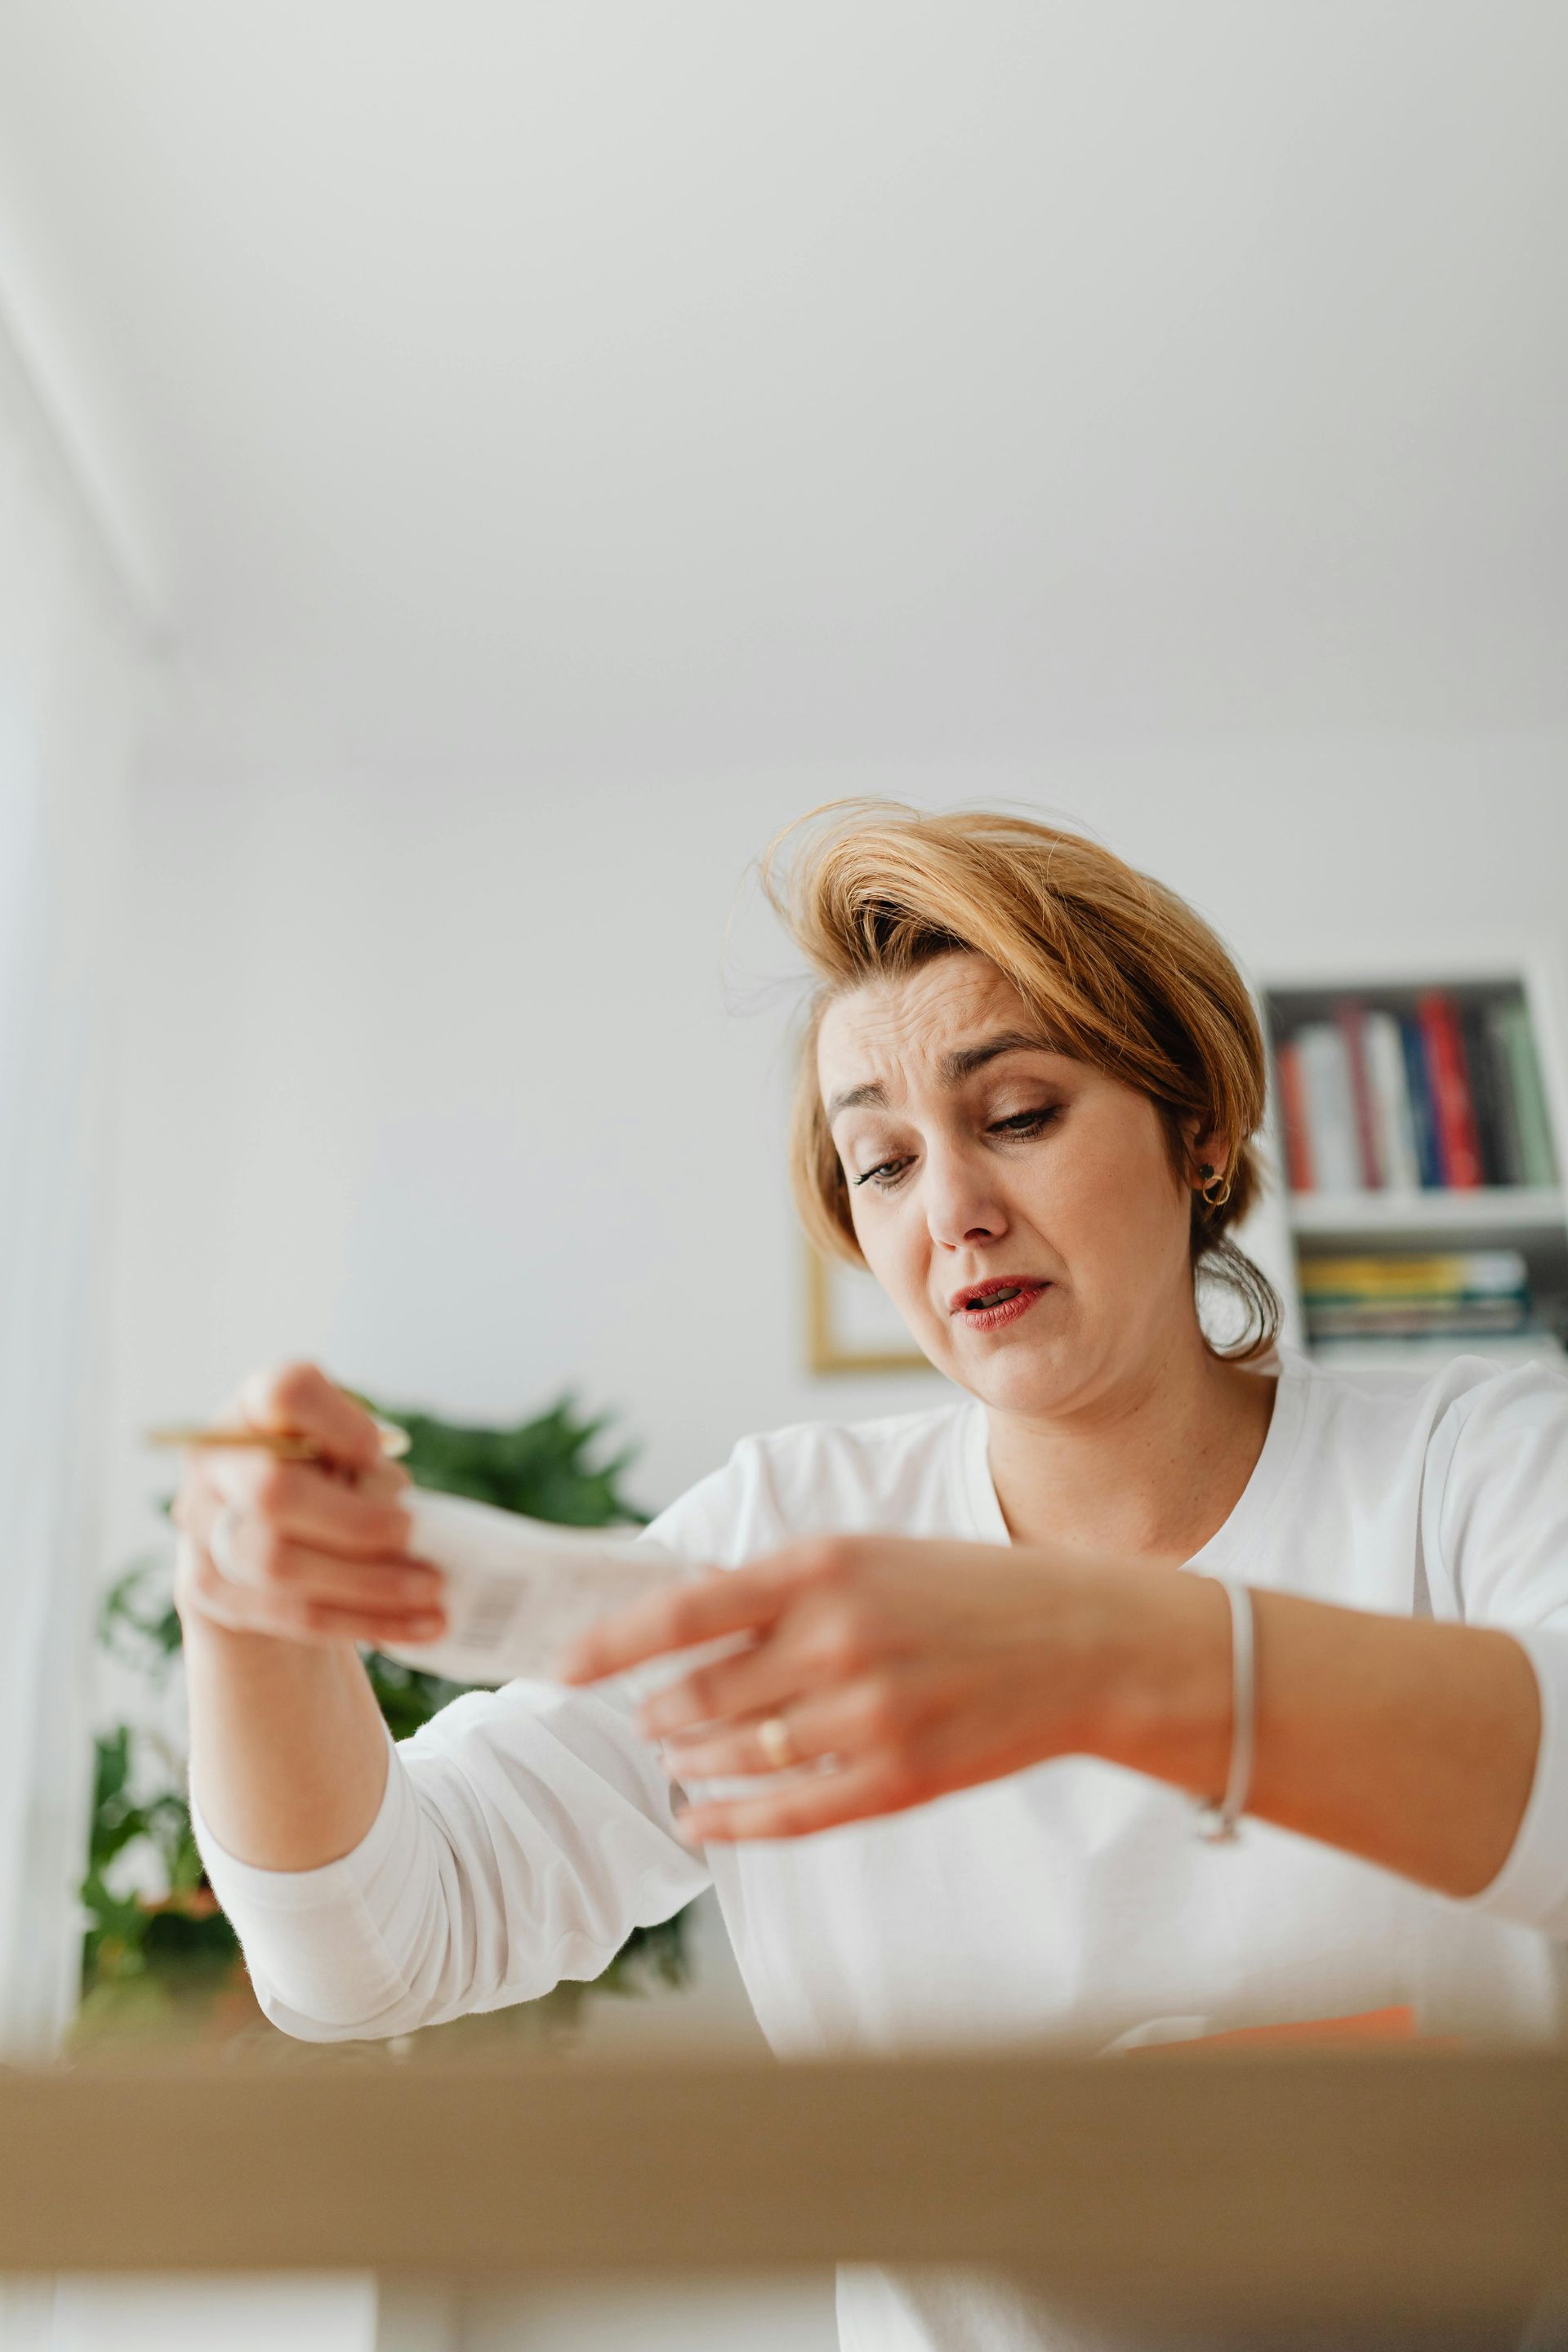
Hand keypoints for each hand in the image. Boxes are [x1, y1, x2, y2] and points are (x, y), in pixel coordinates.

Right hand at [172, 1361, 446, 1651]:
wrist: (261, 1537)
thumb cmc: (325, 1478)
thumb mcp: (343, 1450)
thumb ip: (366, 1465)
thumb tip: (412, 1518)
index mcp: (255, 1407)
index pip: (284, 1394)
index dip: (335, 1421)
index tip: (375, 1450)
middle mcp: (215, 1462)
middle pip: (273, 1493)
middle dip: (355, 1523)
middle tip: (411, 1533)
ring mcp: (200, 1528)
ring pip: (280, 1565)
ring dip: (368, 1583)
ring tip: (433, 1590)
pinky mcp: (210, 1590)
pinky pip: (292, 1615)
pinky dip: (366, 1621)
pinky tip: (421, 1625)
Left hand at [559, 1534, 1216, 1841]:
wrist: (1088, 1644)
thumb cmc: (971, 1593)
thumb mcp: (872, 1556)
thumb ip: (780, 1589)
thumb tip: (683, 1620)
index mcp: (822, 1567)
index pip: (679, 1611)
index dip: (607, 1647)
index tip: (561, 1669)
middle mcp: (835, 1638)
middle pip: (697, 1694)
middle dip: (657, 1711)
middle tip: (643, 1717)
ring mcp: (866, 1715)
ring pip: (733, 1755)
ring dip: (689, 1761)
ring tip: (676, 1758)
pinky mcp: (897, 1779)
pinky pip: (784, 1814)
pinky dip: (729, 1821)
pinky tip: (700, 1819)